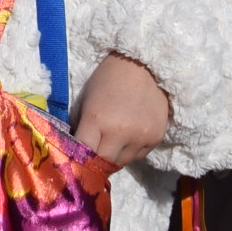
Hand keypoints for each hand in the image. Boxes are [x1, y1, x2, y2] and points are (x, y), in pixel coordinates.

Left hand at [71, 53, 170, 168]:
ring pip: (122, 162)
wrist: (143, 66)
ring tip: (112, 143)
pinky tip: (128, 136)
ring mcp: (140, 137)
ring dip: (114, 157)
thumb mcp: (86, 99)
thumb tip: (75, 149)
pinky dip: (131, 151)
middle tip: (93, 155)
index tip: (75, 159)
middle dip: (96, 162)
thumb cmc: (108, 79)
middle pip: (104, 164)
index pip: (83, 153)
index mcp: (97, 119)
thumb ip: (81, 126)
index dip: (78, 157)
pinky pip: (139, 156)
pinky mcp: (156, 138)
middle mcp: (120, 133)